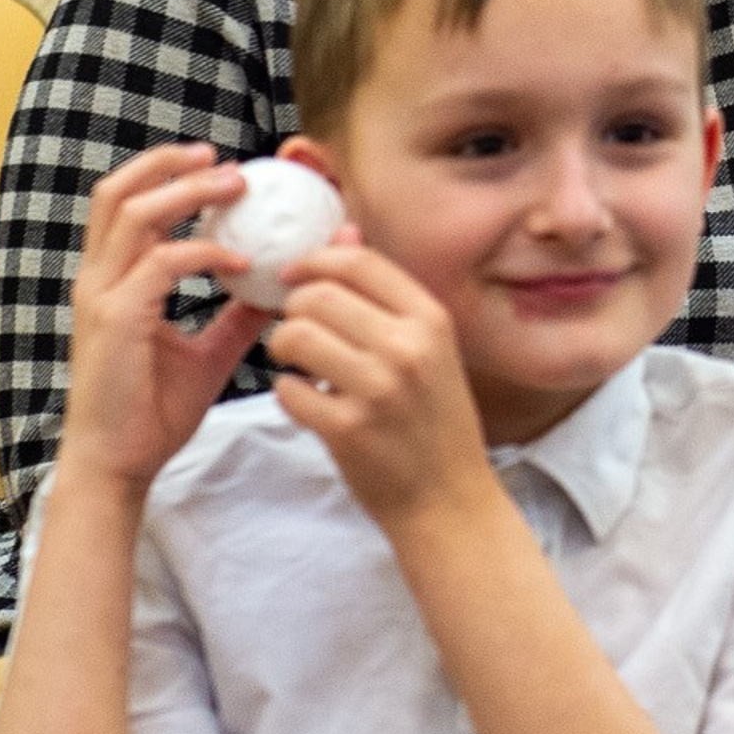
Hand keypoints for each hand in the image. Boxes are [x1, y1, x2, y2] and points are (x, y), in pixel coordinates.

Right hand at [55, 144, 266, 495]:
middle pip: (118, 193)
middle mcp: (99, 280)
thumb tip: (279, 289)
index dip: (167, 176)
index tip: (221, 166)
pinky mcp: (116, 320)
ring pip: (134, 214)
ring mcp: (102, 297)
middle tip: (227, 160)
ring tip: (236, 186)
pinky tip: (240, 261)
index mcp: (113, 281)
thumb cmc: (152, 412)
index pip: (127, 207)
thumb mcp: (208, 353)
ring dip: (188, 191)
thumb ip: (237, 317)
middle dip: (170, 164)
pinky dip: (203, 252)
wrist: (121, 464)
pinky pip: (161, 265)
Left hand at [264, 237, 501, 535]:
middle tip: (296, 330)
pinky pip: (287, 390)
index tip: (295, 276)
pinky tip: (307, 403)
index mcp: (431, 320)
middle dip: (293, 309)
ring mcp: (378, 389)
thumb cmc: (435, 422)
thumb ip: (385, 295)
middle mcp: (408, 348)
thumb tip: (342, 232)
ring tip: (297, 365)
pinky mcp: (348, 429)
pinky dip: (286, 394)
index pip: (358, 261)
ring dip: (282, 349)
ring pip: (295, 335)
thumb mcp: (429, 349)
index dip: (314, 260)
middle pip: (318, 295)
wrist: (450, 500)